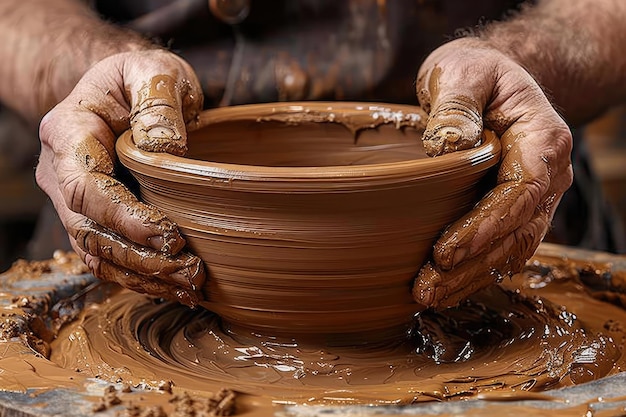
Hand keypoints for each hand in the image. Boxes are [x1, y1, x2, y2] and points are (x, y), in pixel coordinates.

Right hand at [36, 49, 205, 306]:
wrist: (127, 91)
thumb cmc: (141, 78)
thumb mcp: (155, 71)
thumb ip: (159, 103)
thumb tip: (167, 150)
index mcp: (67, 132)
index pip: (85, 189)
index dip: (125, 220)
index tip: (171, 236)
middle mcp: (60, 172)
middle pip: (89, 232)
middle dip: (141, 258)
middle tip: (192, 271)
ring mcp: (74, 200)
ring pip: (97, 255)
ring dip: (144, 276)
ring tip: (191, 284)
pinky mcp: (96, 218)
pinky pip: (109, 258)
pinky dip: (142, 277)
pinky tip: (177, 285)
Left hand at [412, 37, 572, 309]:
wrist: (487, 80)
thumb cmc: (475, 73)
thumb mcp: (462, 71)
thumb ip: (457, 105)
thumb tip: (449, 148)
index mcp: (543, 140)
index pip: (521, 193)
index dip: (485, 227)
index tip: (443, 251)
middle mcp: (546, 175)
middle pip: (516, 233)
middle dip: (471, 266)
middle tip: (425, 289)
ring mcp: (532, 197)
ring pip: (510, 249)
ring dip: (470, 277)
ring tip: (427, 296)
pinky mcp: (510, 210)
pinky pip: (499, 248)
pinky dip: (473, 270)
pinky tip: (443, 286)